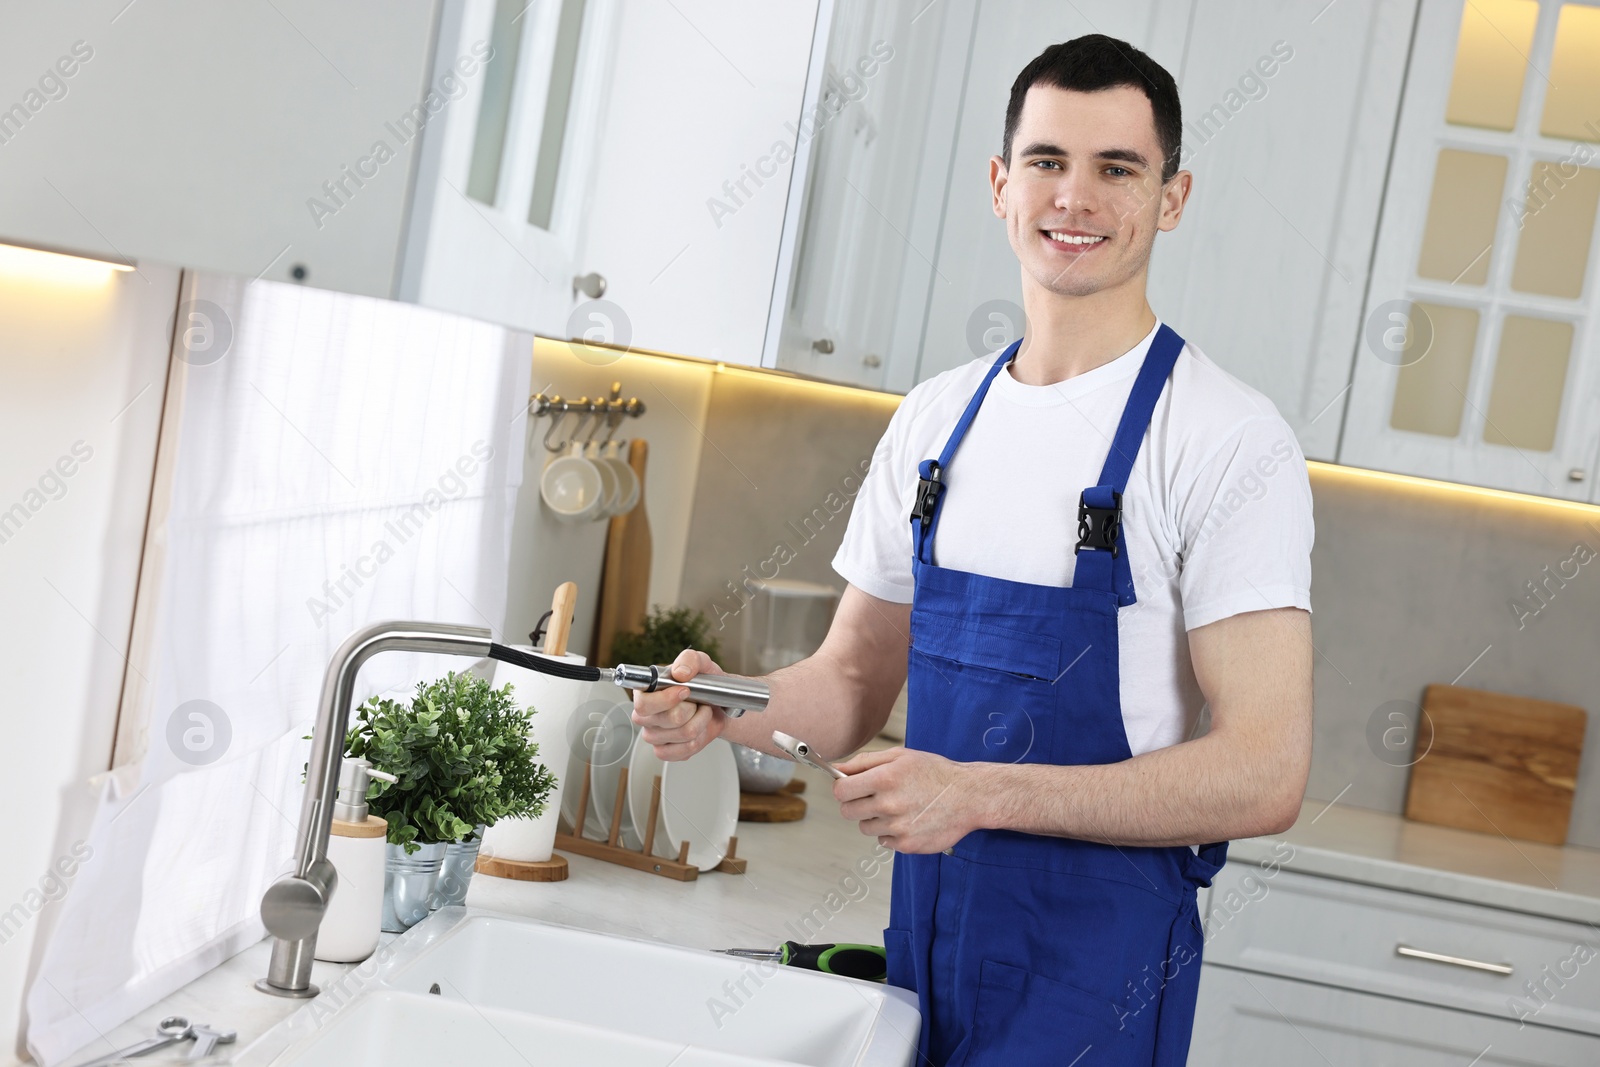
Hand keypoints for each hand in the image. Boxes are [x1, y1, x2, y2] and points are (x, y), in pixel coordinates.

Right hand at [629, 648, 726, 760]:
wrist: (717, 705)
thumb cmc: (703, 684)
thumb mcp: (700, 663)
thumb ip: (689, 660)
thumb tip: (680, 673)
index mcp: (644, 692)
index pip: (643, 704)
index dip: (666, 700)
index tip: (685, 690)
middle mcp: (645, 716)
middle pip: (669, 719)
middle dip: (692, 709)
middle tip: (697, 701)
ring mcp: (653, 736)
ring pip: (683, 734)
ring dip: (700, 721)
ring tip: (700, 712)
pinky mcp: (664, 751)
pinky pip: (685, 750)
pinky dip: (699, 739)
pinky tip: (698, 728)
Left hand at [833, 747, 979, 853]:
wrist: (968, 796)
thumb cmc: (934, 773)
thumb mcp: (900, 756)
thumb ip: (864, 762)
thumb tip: (836, 768)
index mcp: (884, 779)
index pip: (841, 791)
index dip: (843, 787)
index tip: (851, 787)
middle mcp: (889, 804)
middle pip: (847, 811)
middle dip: (856, 803)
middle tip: (875, 797)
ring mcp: (897, 827)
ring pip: (865, 827)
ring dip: (875, 818)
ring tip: (898, 807)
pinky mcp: (907, 845)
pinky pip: (883, 841)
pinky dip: (891, 833)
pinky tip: (908, 820)